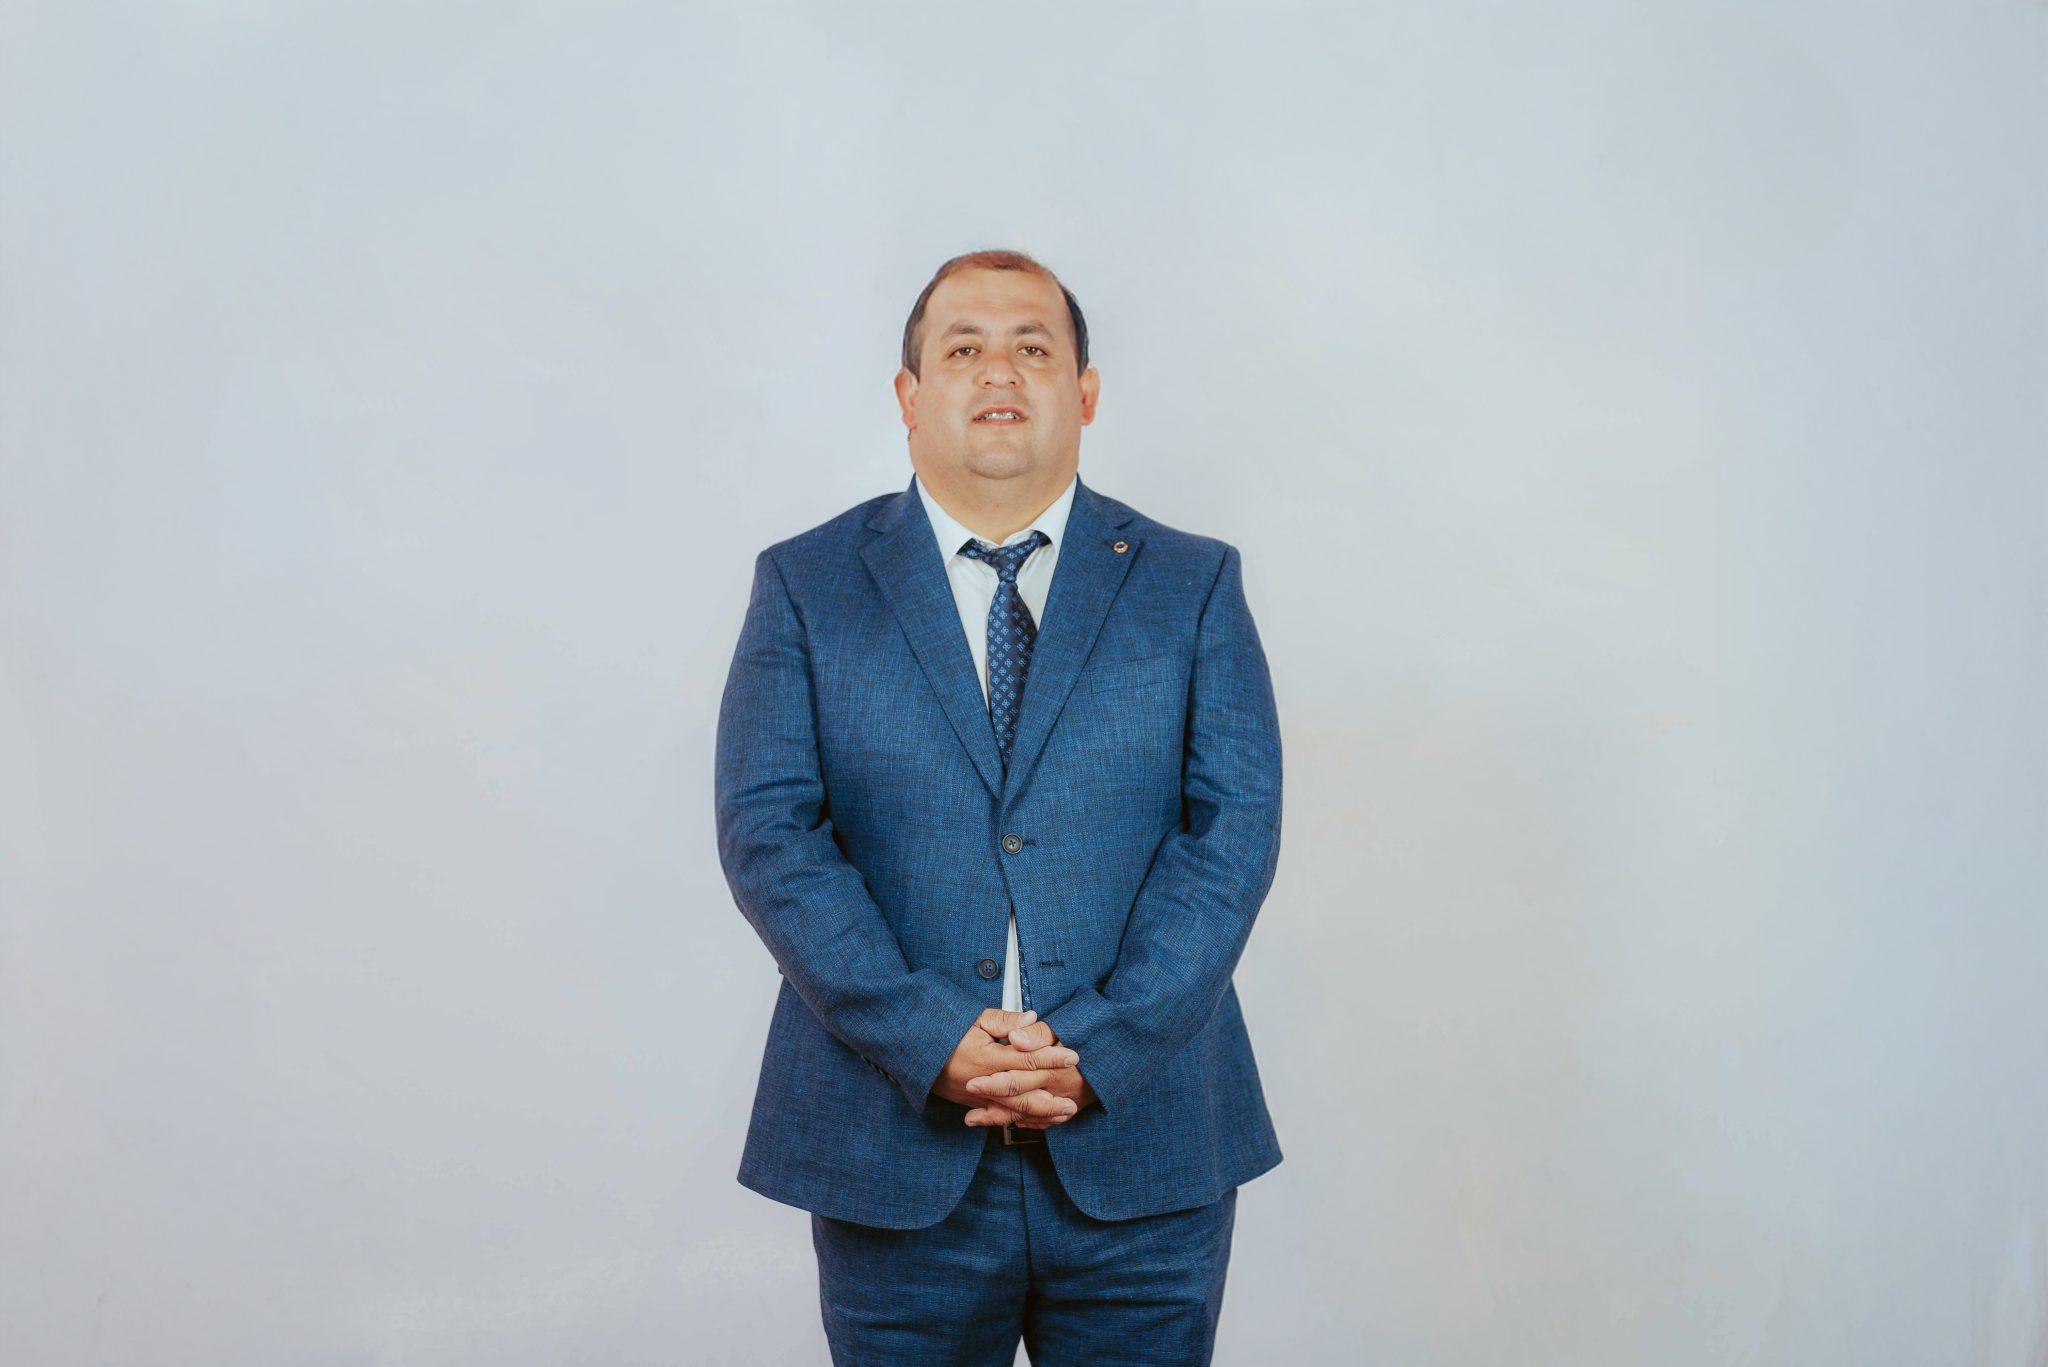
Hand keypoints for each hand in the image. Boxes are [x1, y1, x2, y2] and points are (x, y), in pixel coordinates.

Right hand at [932, 1009, 1082, 1127]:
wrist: (914, 1051)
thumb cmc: (944, 1030)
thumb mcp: (974, 1018)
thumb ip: (1005, 1021)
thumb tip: (1032, 1019)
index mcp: (989, 1058)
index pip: (1028, 1059)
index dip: (1052, 1058)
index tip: (1073, 1056)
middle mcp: (985, 1082)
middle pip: (1025, 1093)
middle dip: (1051, 1096)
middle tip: (1074, 1098)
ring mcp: (978, 1097)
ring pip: (1014, 1111)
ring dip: (1041, 1114)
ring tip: (1062, 1114)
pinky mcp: (972, 1103)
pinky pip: (1000, 1116)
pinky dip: (1020, 1120)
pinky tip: (1035, 1122)